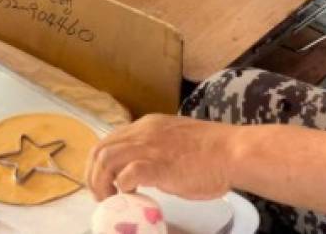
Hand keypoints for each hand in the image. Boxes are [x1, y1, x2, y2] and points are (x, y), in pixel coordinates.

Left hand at [86, 114, 234, 200]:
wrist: (232, 152)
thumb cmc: (213, 150)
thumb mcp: (177, 141)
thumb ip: (158, 149)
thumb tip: (145, 169)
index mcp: (149, 125)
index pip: (110, 139)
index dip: (100, 162)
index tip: (104, 181)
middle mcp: (144, 132)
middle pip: (100, 149)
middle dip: (93, 175)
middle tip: (102, 195)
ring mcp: (150, 147)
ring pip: (106, 160)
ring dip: (102, 183)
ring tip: (110, 199)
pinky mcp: (158, 166)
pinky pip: (127, 175)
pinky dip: (123, 187)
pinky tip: (132, 196)